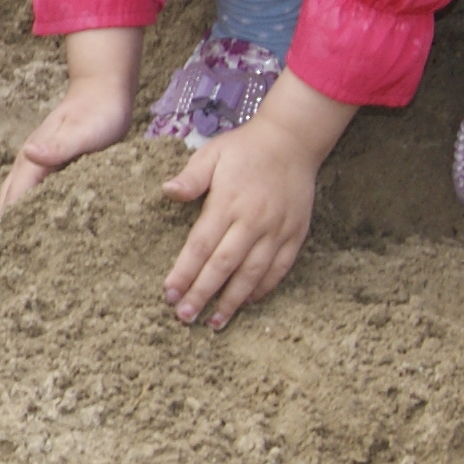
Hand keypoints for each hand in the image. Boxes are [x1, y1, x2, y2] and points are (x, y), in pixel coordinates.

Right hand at [0, 29, 142, 222]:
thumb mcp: (83, 132)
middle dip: (1, 218)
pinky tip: (29, 214)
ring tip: (2, 235)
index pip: (16, 194)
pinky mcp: (53, 164)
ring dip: (9, 211)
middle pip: (9, 193)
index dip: (7, 217)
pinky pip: (33, 189)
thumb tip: (28, 154)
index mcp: (37, 158)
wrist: (102, 92)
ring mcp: (41, 162)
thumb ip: (59, 146)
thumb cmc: (98, 113)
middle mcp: (32, 161)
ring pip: (18, 191)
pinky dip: (25, 203)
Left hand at [160, 76, 345, 328]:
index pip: (201, 245)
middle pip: (224, 266)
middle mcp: (254, 221)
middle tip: (185, 317)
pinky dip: (264, 288)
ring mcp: (278, 230)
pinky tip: (248, 302)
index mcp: (228, 203)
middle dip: (203, 294)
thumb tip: (167, 191)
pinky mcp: (295, 234)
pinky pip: (280, 268)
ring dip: (233, 300)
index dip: (185, 272)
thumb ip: (191, 177)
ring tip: (215, 321)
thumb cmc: (244, 149)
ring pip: (253, 274)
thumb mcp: (212, 154)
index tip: (169, 294)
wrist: (293, 141)